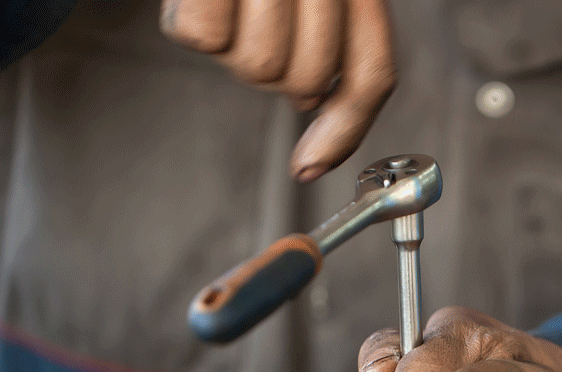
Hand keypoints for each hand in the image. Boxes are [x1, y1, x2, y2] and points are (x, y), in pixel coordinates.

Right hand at [160, 0, 396, 182]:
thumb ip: (326, 40)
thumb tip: (311, 114)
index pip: (371, 74)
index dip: (344, 131)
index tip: (309, 166)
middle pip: (308, 80)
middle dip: (274, 71)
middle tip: (251, 25)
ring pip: (260, 67)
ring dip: (232, 43)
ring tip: (227, 1)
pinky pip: (205, 37)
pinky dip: (191, 20)